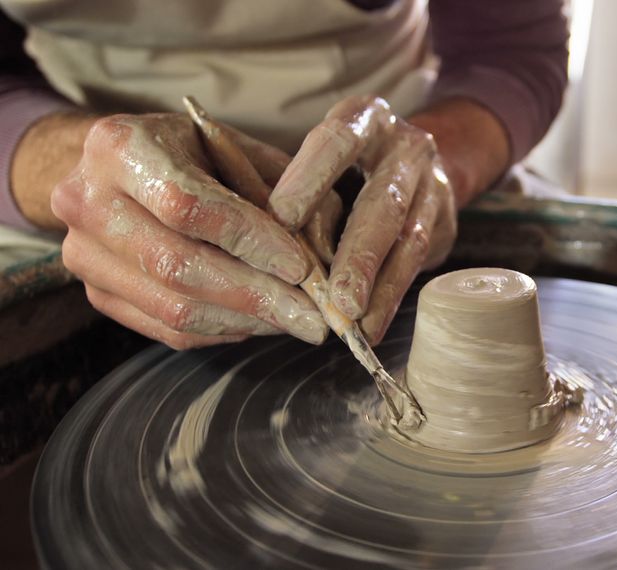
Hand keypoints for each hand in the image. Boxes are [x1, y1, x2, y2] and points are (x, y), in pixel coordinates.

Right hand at [50, 113, 329, 348]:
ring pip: (173, 307)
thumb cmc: (193, 152)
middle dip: (256, 295)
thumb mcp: (239, 148)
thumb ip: (282, 189)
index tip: (301, 266)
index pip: (188, 205)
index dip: (250, 240)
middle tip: (313, 314)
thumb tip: (323, 254)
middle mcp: (87, 199)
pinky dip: (222, 330)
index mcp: (120, 145)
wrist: (120, 167)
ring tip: (296, 322)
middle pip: (177, 265)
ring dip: (246, 320)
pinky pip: (166, 328)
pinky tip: (260, 322)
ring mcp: (83, 253)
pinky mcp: (96, 293)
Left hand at [269, 96, 457, 343]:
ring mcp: (433, 185)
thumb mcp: (321, 156)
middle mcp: (406, 147)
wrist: (418, 161)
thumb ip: (297, 189)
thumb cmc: (347, 162)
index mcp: (366, 117)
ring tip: (355, 323)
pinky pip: (417, 264)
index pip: (339, 141)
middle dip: (358, 254)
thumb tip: (261, 242)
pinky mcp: (444, 221)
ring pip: (407, 240)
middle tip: (336, 297)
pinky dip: (391, 297)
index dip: (310, 178)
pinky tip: (371, 325)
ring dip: (380, 286)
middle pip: (383, 202)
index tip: (281, 220)